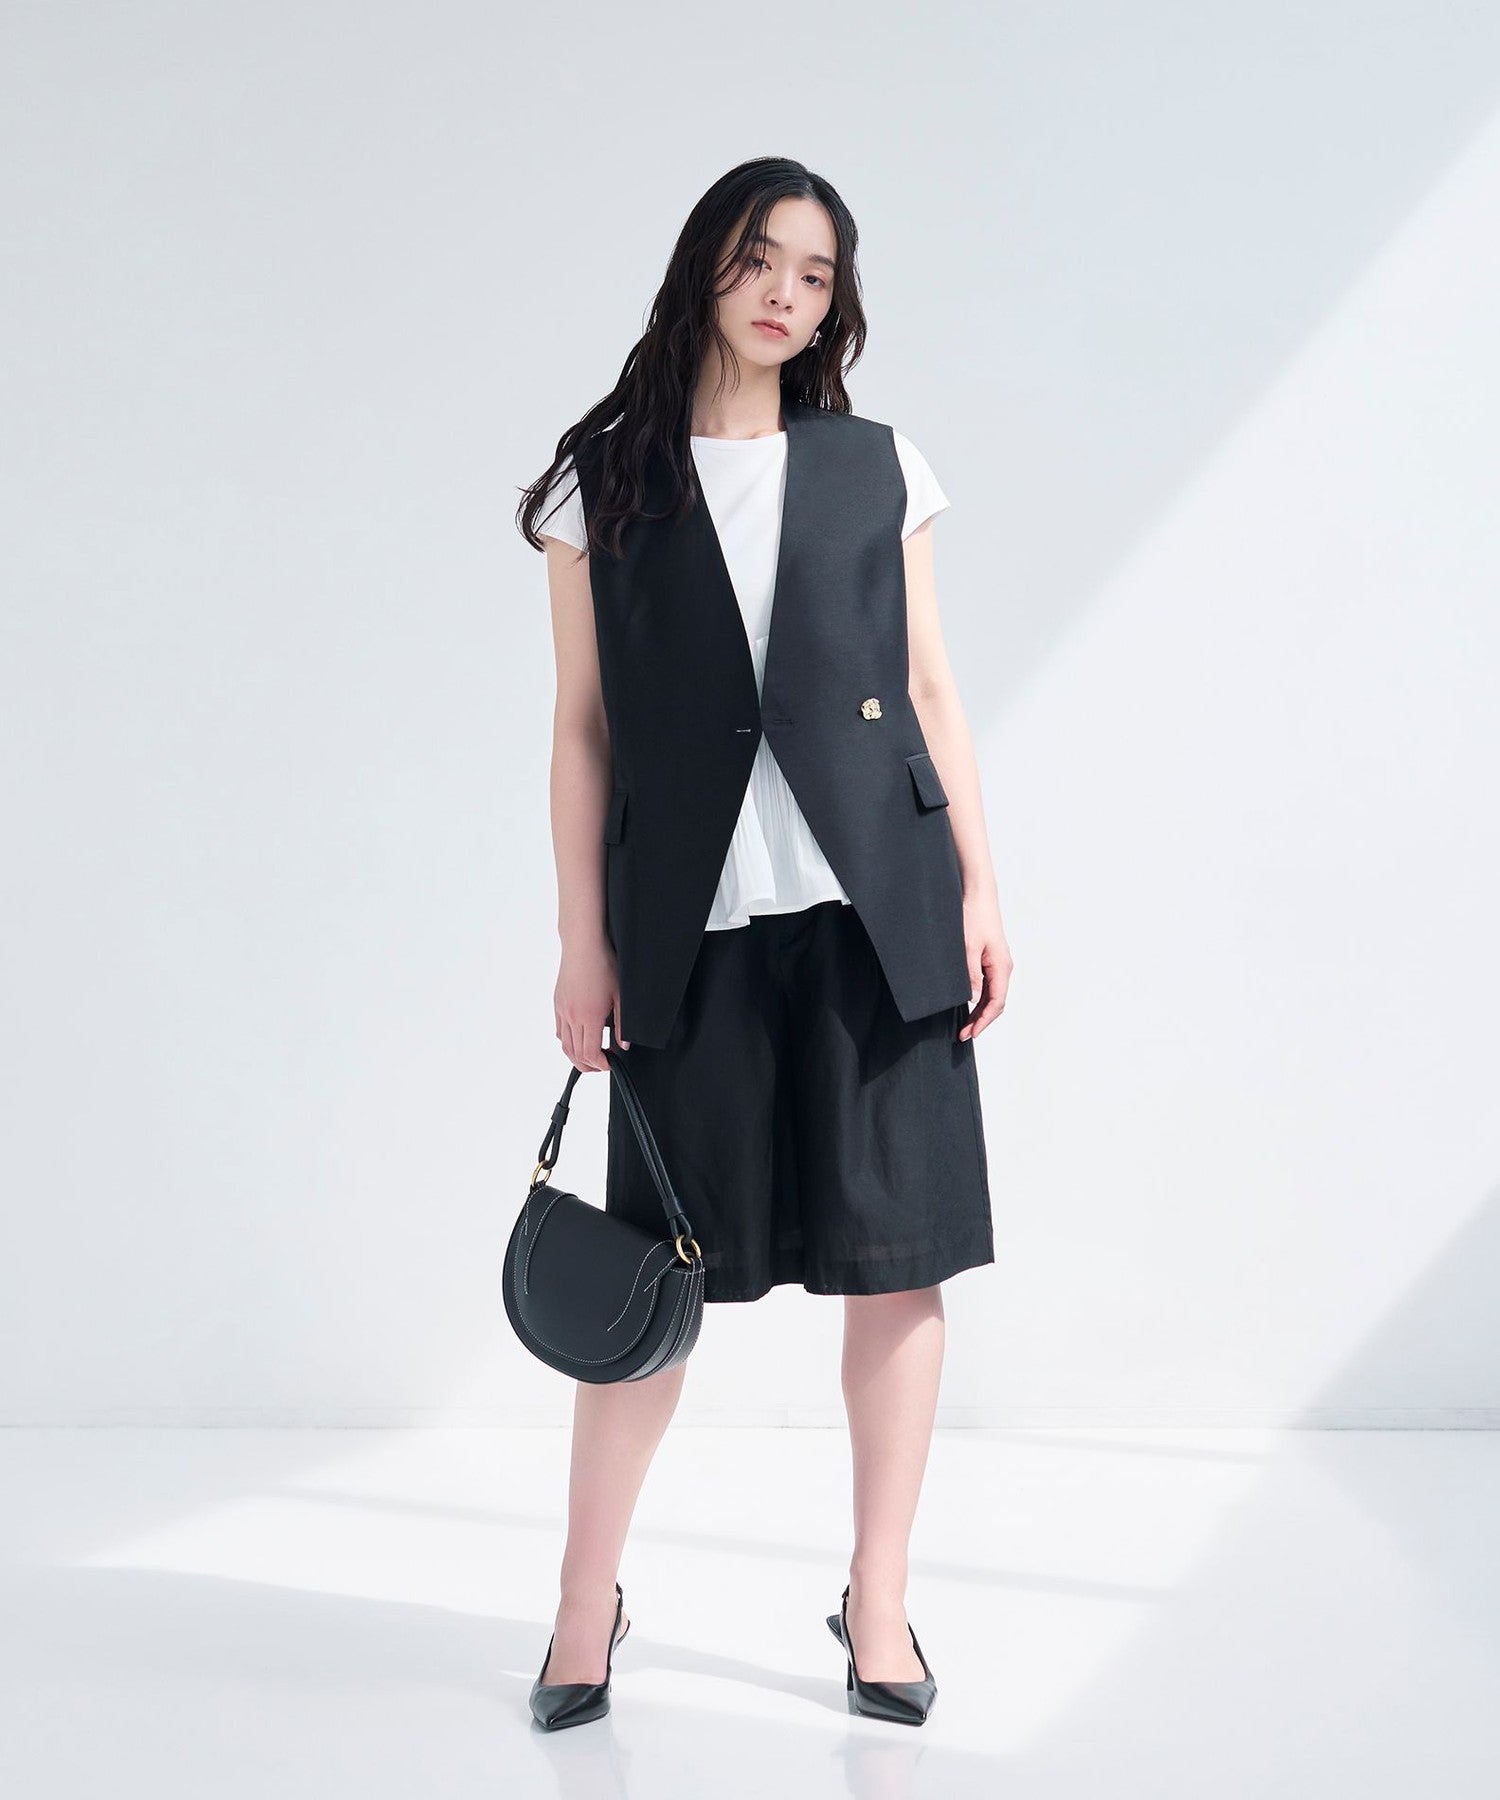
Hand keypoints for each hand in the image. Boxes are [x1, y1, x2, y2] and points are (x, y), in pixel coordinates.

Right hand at [555, 939, 629, 1068]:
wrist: (583, 945)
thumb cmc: (604, 964)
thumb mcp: (620, 995)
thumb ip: (622, 1024)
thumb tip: (623, 1045)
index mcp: (589, 1017)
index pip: (590, 1053)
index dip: (600, 1064)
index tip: (610, 1063)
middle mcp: (572, 1017)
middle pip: (575, 1054)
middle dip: (589, 1065)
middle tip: (603, 1063)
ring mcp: (562, 1010)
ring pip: (564, 1045)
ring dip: (576, 1056)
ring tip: (591, 1055)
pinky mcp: (557, 1003)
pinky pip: (559, 1031)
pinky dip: (567, 1042)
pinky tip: (579, 1038)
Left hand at [959, 894, 1011, 1039]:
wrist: (978, 895)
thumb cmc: (974, 917)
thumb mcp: (967, 948)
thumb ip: (970, 975)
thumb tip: (973, 1000)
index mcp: (1001, 966)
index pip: (997, 1002)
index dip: (984, 1020)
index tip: (971, 1033)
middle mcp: (1003, 967)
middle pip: (996, 1002)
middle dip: (981, 1020)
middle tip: (963, 1034)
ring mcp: (998, 964)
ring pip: (992, 995)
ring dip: (979, 1011)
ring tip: (964, 1025)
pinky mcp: (990, 959)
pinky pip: (988, 985)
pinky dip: (979, 999)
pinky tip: (967, 1005)